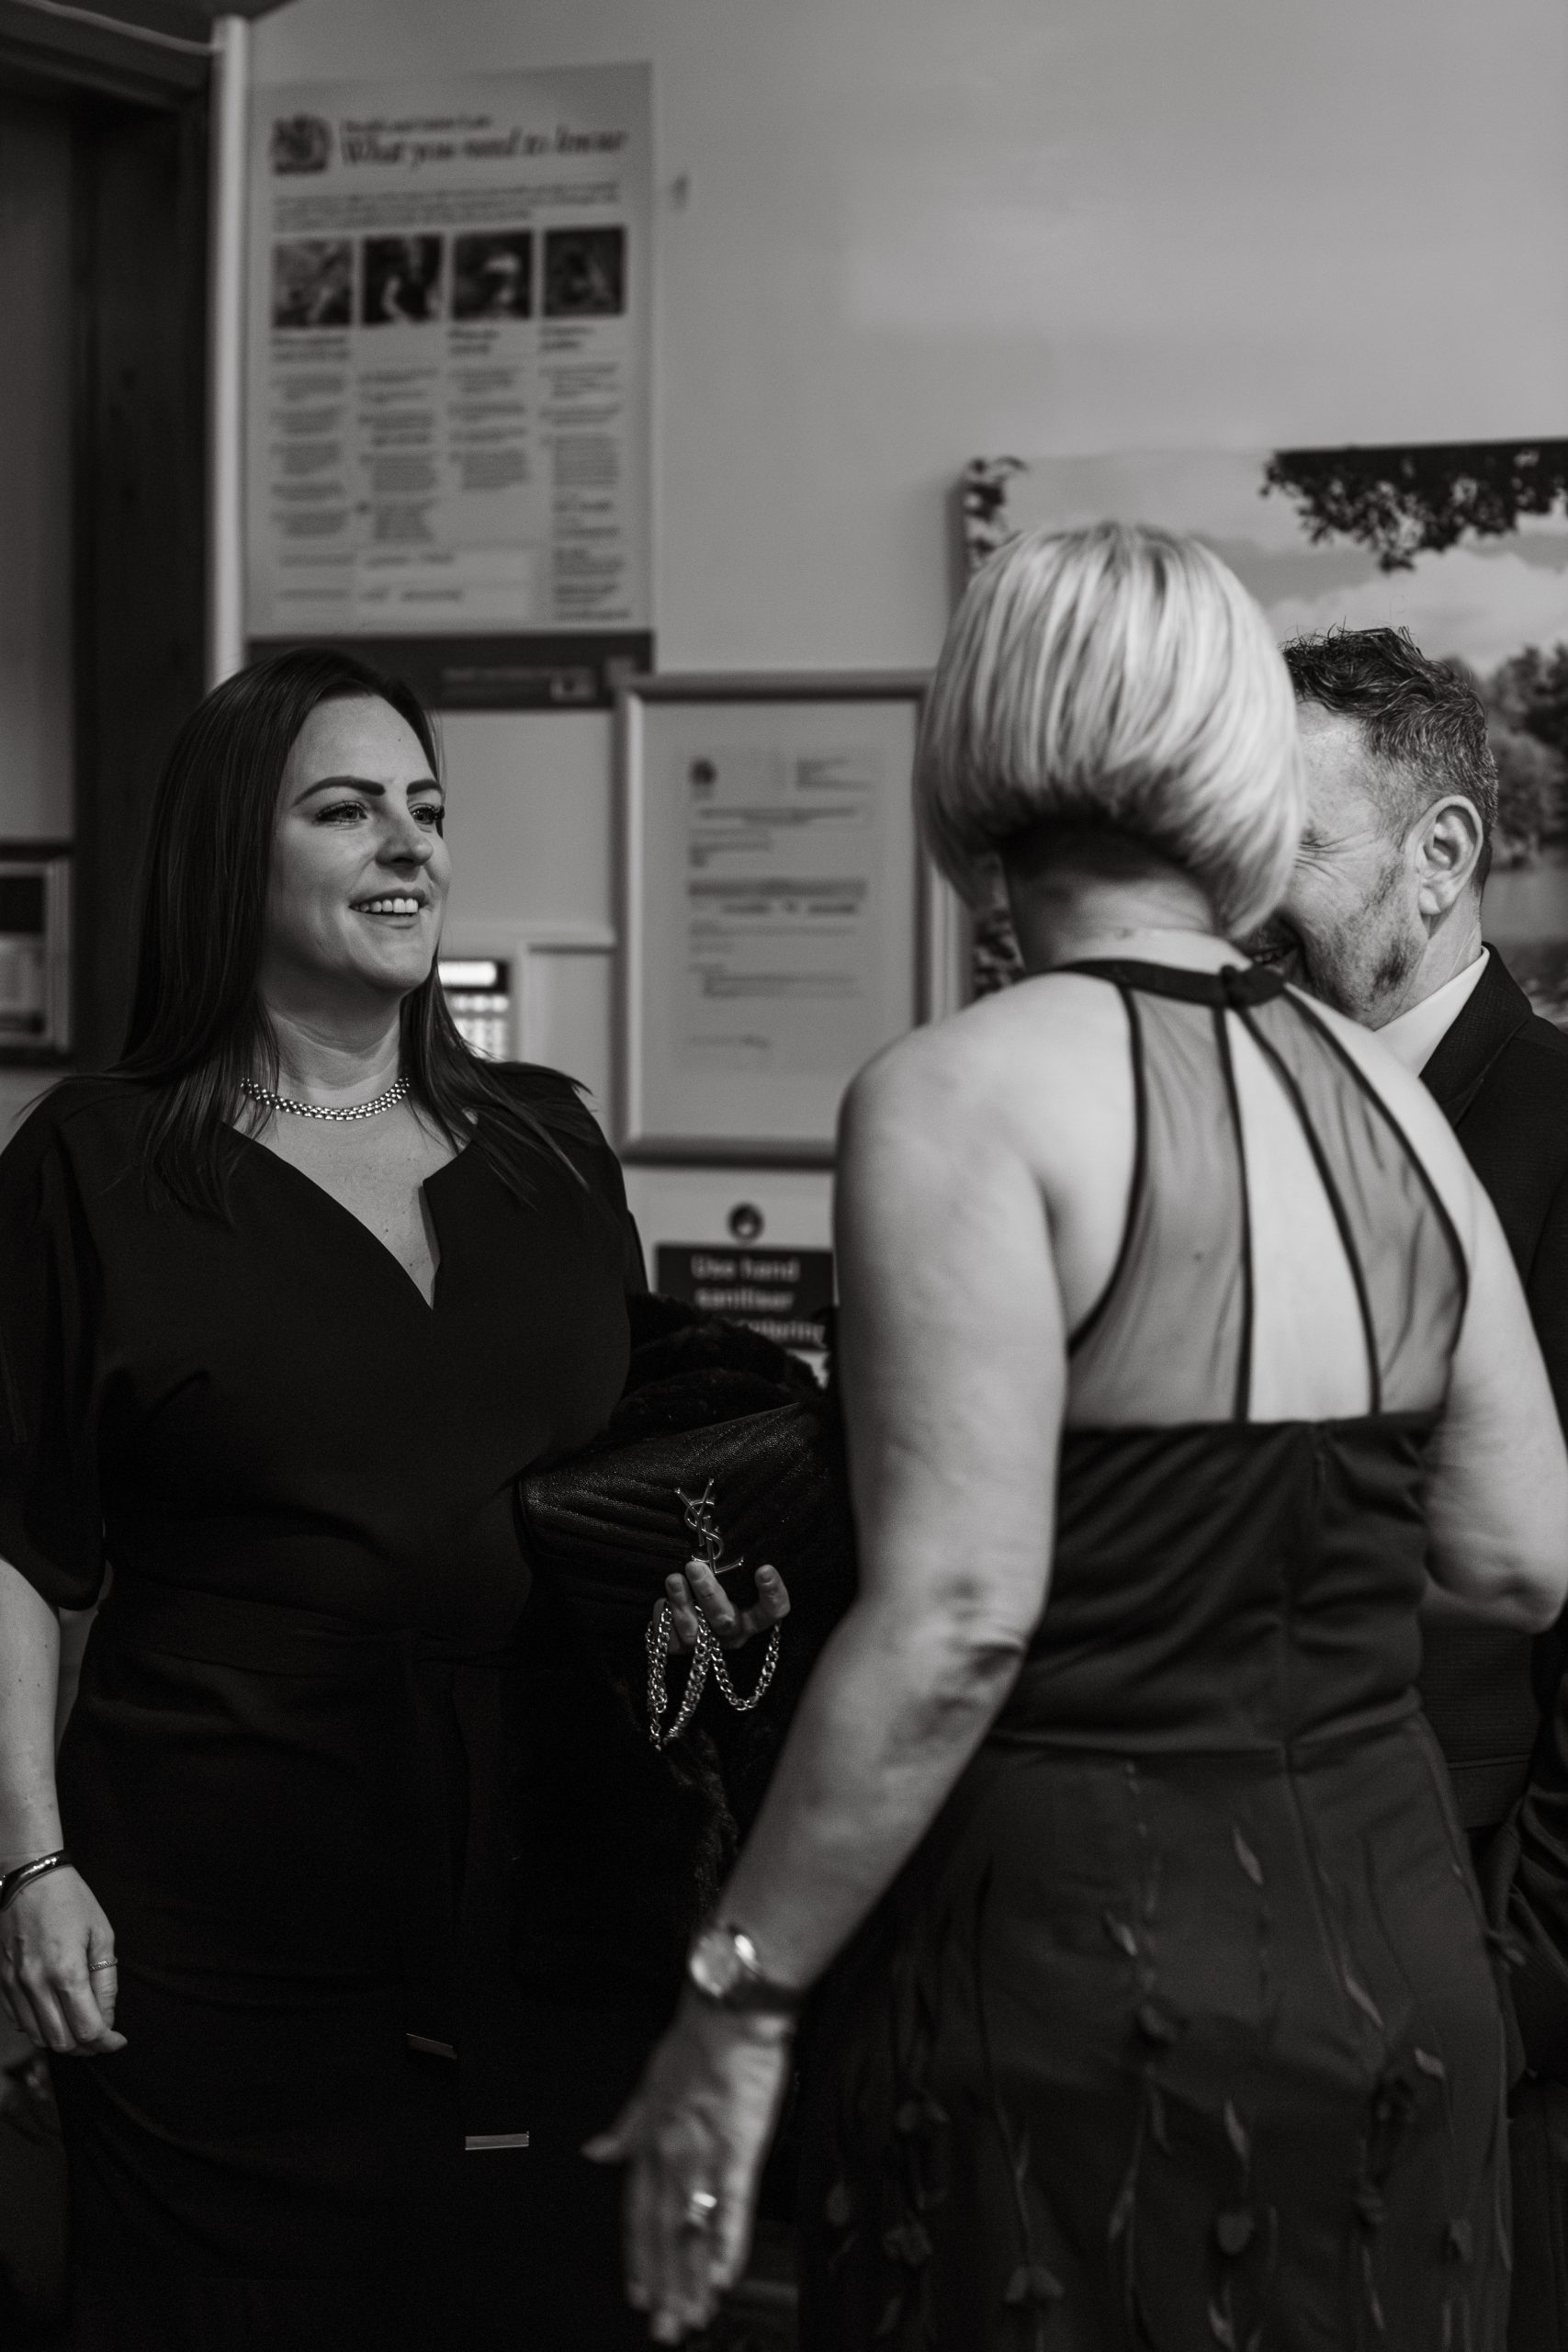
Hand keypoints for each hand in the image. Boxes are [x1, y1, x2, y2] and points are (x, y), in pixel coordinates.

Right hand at [0, 1867, 124, 2055]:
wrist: (30, 1878)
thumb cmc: (71, 1901)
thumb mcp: (101, 1935)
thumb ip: (105, 1982)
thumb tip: (107, 2018)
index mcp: (66, 1971)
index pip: (86, 2029)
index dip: (106, 2041)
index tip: (117, 2039)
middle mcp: (36, 1984)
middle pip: (62, 2041)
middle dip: (86, 2045)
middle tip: (101, 2034)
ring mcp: (15, 1985)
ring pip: (38, 2036)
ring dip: (62, 2040)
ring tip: (80, 2026)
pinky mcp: (2, 1982)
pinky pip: (20, 2021)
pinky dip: (40, 2027)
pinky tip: (56, 2015)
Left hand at [585, 1994, 792, 2341]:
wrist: (728, 2012)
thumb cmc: (694, 2043)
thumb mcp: (646, 2084)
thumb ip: (625, 2126)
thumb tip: (595, 2151)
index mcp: (650, 2141)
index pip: (636, 2213)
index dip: (637, 2257)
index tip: (639, 2295)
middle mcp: (670, 2156)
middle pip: (661, 2232)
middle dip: (663, 2284)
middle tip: (666, 2329)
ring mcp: (703, 2157)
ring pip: (690, 2229)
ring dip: (690, 2277)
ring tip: (693, 2315)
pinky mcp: (738, 2151)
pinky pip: (728, 2206)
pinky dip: (725, 2243)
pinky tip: (722, 2276)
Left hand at [663, 1559, 790, 1655]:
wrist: (691, 1600)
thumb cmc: (721, 1578)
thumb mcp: (734, 1571)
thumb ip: (738, 1559)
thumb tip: (738, 1523)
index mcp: (754, 1616)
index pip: (774, 1611)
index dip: (773, 1594)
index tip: (764, 1569)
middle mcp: (734, 1632)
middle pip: (725, 1622)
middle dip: (709, 1594)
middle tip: (695, 1567)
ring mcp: (707, 1643)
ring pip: (695, 1632)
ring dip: (682, 1604)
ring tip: (673, 1579)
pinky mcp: (681, 1647)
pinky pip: (671, 1641)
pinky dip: (665, 1620)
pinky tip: (662, 1601)